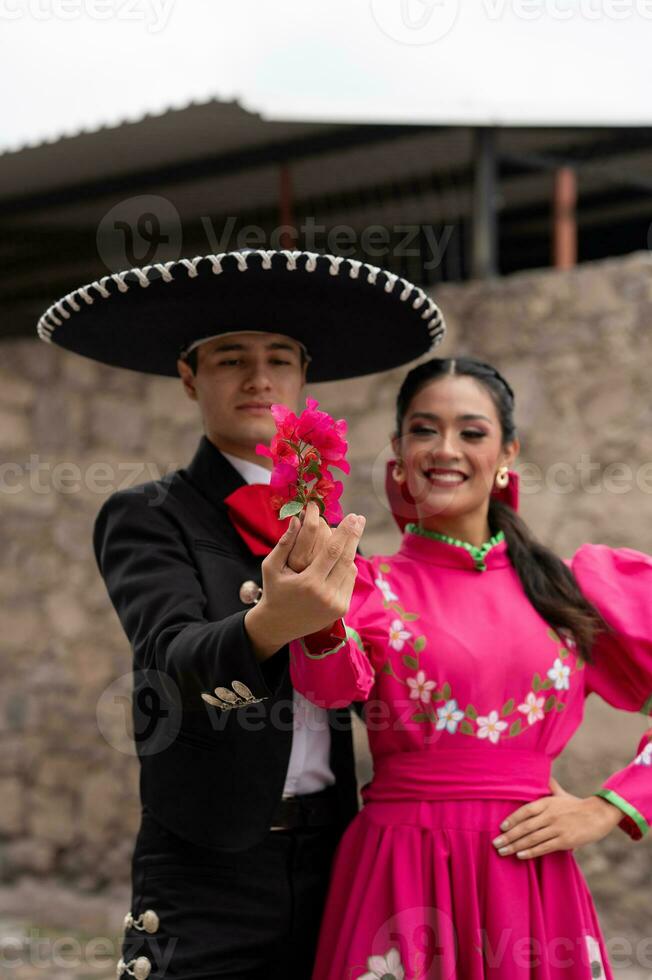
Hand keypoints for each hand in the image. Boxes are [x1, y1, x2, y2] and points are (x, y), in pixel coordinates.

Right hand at [244, 511, 364, 659]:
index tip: (352, 516)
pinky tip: (343, 555)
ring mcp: (336, 604)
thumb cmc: (273, 591)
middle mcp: (326, 595)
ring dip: (350, 550)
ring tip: (350, 534)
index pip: (333, 552)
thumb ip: (284, 543)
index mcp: (309, 583)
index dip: (345, 532)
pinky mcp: (342, 609)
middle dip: (354, 536)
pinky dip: (347, 566)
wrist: (278, 625)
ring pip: (350, 569)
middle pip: (346, 558)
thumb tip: (297, 519)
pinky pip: (349, 581)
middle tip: (359, 518)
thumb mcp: (271, 566)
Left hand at [491, 779, 624, 858]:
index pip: (525, 811)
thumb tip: (541, 775)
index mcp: (547, 802)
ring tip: (502, 851)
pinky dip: (531, 852)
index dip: (512, 819)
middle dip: (508, 836)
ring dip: (515, 846)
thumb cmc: (578, 805)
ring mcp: (557, 828)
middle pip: (525, 827)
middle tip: (495, 844)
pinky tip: (520, 855)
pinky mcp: (565, 841)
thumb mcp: (562, 794)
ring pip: (532, 839)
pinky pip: (544, 847)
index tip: (501, 827)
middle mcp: (550, 815)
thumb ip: (550, 786)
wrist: (599, 815)